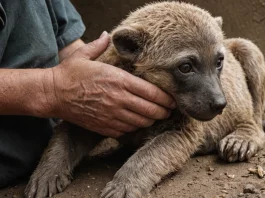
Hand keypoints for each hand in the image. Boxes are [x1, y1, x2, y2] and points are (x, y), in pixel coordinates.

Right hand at [45, 32, 175, 137]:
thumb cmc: (70, 74)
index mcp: (119, 80)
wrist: (52, 94)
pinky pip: (127, 130)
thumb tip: (107, 35)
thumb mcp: (85, 55)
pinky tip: (136, 123)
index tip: (173, 100)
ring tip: (154, 117)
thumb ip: (101, 46)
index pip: (152, 92)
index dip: (166, 98)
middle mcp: (119, 99)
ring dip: (151, 120)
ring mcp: (112, 115)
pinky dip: (134, 127)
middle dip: (163, 112)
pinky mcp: (105, 126)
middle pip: (151, 110)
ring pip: (141, 122)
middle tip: (168, 111)